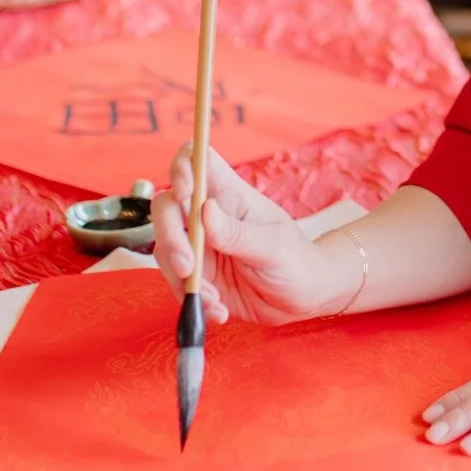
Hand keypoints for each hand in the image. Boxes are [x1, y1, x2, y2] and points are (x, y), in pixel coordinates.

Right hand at [152, 146, 339, 327]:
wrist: (305, 299)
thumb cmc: (298, 261)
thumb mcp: (274, 247)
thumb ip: (238, 233)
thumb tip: (204, 210)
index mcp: (231, 194)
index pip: (197, 160)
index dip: (182, 167)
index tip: (184, 192)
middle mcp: (209, 216)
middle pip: (167, 207)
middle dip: (170, 237)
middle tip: (188, 268)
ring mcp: (200, 245)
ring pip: (165, 248)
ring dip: (181, 277)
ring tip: (214, 300)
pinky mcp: (197, 275)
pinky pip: (177, 282)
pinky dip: (193, 299)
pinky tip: (218, 311)